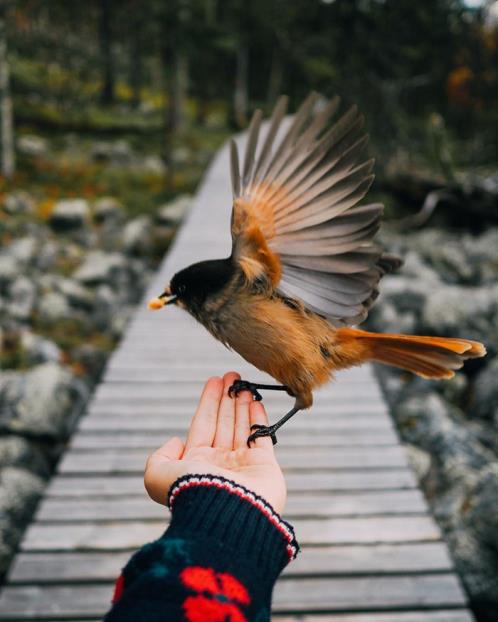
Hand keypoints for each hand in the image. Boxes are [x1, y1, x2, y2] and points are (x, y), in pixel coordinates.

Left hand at [144, 372, 286, 513]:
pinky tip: (255, 401)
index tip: (215, 380)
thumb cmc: (191, 492)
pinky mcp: (265, 466)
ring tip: (244, 384)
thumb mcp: (157, 476)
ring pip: (241, 426)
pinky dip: (259, 418)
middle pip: (223, 422)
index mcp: (197, 463)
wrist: (224, 515)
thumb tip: (176, 441)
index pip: (203, 424)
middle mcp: (220, 462)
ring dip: (242, 404)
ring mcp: (243, 464)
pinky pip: (261, 436)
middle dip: (227, 398)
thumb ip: (159, 457)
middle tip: (232, 375)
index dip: (208, 401)